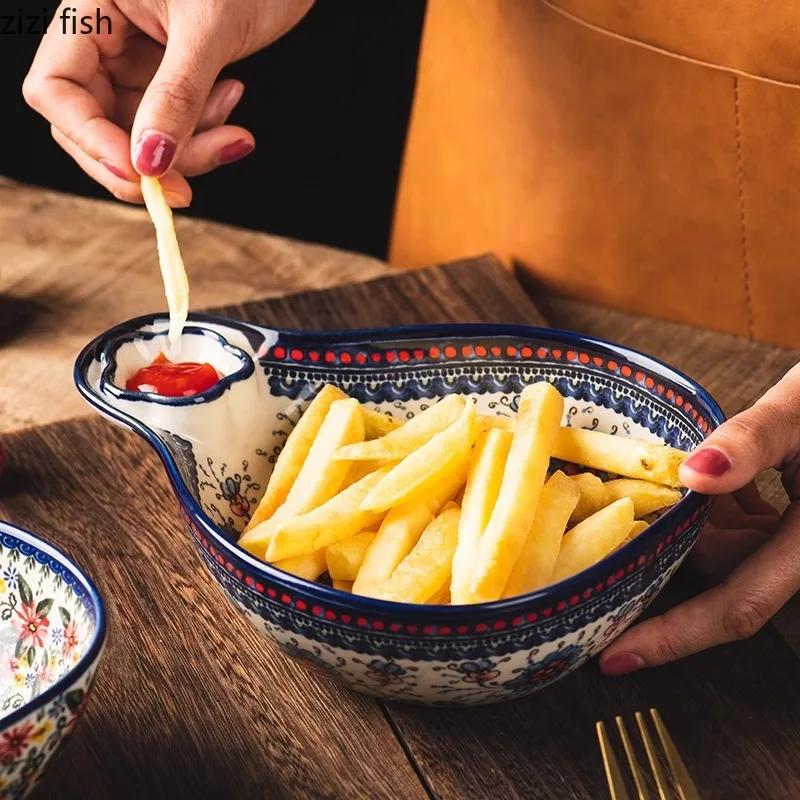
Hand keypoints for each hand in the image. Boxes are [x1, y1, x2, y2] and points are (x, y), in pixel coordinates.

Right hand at [23, 0, 312, 205]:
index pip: (55, 89)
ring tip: (235, 131)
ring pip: (140, 137)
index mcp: (92, 9)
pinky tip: (233, 102)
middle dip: (142, 163)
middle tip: (185, 191)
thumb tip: (148, 162)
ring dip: (188, 152)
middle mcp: (105, 39)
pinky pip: (174, 127)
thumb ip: (177, 95)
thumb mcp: (208, 30)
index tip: (138, 173)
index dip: (88, 139)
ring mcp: (137, 62)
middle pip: (92, 126)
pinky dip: (204, 134)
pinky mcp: (171, 78)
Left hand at [599, 363, 799, 675]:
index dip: (673, 638)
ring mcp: (796, 541)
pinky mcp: (791, 523)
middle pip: (720, 574)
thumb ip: (751, 441)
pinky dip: (709, 510)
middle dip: (669, 555)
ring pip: (724, 550)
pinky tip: (690, 479)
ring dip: (687, 523)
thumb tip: (694, 473)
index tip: (614, 657)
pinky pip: (739, 528)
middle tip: (606, 540)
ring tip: (645, 487)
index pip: (736, 608)